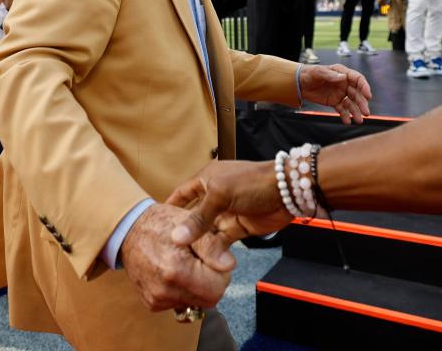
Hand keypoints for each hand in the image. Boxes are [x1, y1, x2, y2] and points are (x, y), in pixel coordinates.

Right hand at [119, 203, 234, 311]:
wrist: (129, 230)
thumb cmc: (160, 223)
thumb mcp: (189, 224)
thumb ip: (212, 246)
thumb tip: (230, 265)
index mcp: (176, 270)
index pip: (218, 288)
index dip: (220, 272)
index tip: (210, 257)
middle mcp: (165, 290)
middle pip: (209, 300)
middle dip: (211, 281)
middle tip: (200, 260)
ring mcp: (157, 300)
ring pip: (196, 302)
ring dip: (197, 286)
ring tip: (185, 263)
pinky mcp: (152, 304)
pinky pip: (180, 303)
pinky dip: (183, 290)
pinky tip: (174, 272)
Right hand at [168, 160, 293, 248]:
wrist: (287, 191)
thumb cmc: (252, 182)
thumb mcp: (220, 195)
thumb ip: (198, 218)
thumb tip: (176, 237)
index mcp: (206, 180)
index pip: (181, 194)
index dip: (169, 207)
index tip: (154, 223)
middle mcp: (213, 196)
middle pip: (193, 217)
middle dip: (182, 231)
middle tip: (166, 249)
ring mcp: (226, 213)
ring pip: (206, 232)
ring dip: (199, 244)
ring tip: (185, 259)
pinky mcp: (238, 228)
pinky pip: (221, 241)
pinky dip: (215, 251)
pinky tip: (206, 260)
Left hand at [298, 64, 370, 124]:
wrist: (300, 83)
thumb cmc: (309, 74)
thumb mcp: (318, 72)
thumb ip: (330, 75)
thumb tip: (343, 78)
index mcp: (343, 73)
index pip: (358, 80)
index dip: (364, 87)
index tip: (368, 96)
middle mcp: (344, 84)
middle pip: (357, 94)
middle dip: (362, 103)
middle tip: (366, 113)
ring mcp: (340, 94)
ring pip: (351, 103)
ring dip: (356, 112)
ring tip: (359, 121)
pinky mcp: (334, 102)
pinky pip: (342, 109)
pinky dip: (345, 115)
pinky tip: (347, 121)